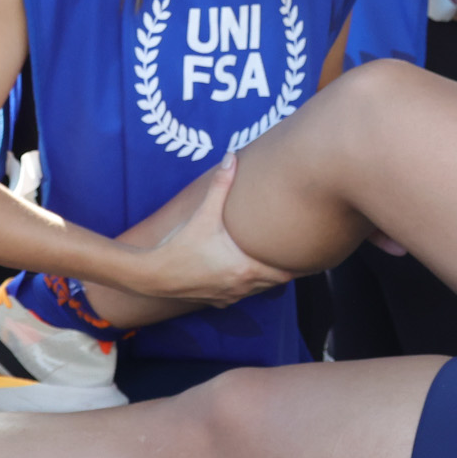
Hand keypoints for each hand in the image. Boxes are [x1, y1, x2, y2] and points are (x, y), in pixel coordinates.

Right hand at [130, 157, 292, 306]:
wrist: (152, 274)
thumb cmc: (181, 245)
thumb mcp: (204, 213)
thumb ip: (221, 185)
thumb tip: (231, 156)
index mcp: (246, 269)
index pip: (283, 273)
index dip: (294, 265)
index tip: (304, 257)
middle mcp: (241, 287)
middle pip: (273, 283)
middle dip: (280, 270)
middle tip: (289, 255)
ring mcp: (228, 296)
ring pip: (256, 291)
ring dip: (262, 279)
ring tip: (267, 262)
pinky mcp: (214, 301)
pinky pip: (237, 296)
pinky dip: (242, 287)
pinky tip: (237, 273)